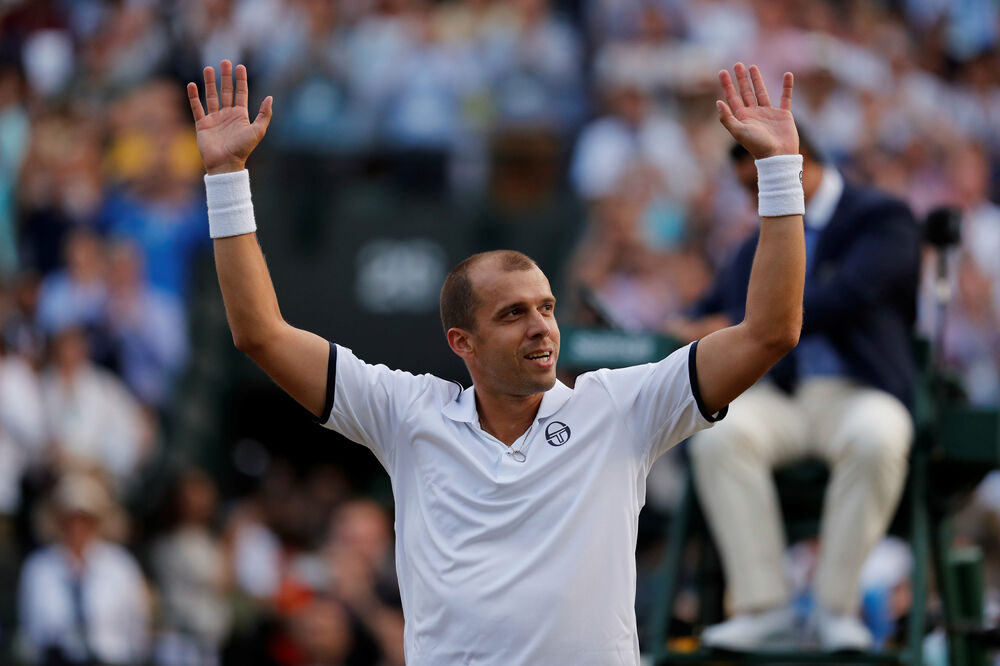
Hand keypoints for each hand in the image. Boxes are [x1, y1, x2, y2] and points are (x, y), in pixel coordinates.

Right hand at [187, 60, 272, 174]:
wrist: (226, 163)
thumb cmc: (243, 149)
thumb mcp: (258, 131)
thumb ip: (264, 114)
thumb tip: (270, 97)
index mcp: (241, 116)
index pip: (241, 93)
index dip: (241, 80)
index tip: (240, 66)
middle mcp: (227, 115)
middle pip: (226, 91)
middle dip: (225, 77)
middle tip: (224, 62)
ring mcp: (214, 119)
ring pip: (211, 96)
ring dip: (209, 82)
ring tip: (208, 68)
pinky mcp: (202, 124)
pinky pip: (197, 108)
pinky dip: (194, 97)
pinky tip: (192, 84)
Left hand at [717, 63, 797, 158]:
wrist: (778, 156)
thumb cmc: (757, 145)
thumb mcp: (738, 131)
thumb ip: (727, 118)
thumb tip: (718, 101)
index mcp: (742, 118)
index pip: (732, 98)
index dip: (727, 85)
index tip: (722, 72)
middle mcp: (754, 114)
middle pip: (746, 92)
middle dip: (741, 79)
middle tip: (737, 64)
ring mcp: (769, 113)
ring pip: (761, 92)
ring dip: (757, 80)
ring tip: (752, 67)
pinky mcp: (783, 115)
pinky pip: (786, 97)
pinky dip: (787, 86)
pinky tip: (787, 75)